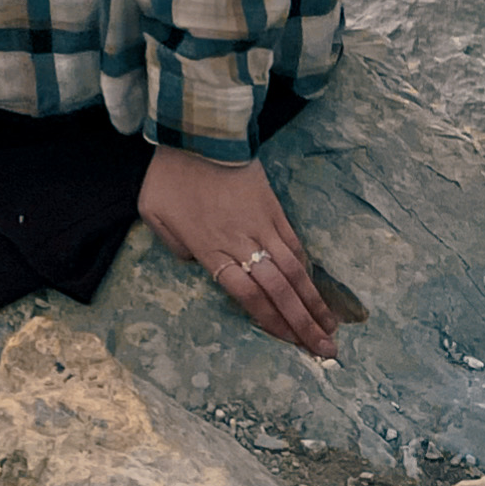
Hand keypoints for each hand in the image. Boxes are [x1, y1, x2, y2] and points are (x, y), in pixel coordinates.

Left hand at [137, 145, 342, 357]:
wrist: (197, 134)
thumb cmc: (169, 174)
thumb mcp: (153, 212)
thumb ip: (173, 245)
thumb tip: (199, 265)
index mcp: (208, 249)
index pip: (245, 296)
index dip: (270, 322)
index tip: (289, 343)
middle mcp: (239, 244)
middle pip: (276, 292)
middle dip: (302, 324)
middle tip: (325, 350)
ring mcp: (261, 227)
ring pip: (293, 272)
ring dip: (314, 303)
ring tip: (332, 328)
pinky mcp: (274, 210)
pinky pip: (295, 245)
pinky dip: (308, 270)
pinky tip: (317, 289)